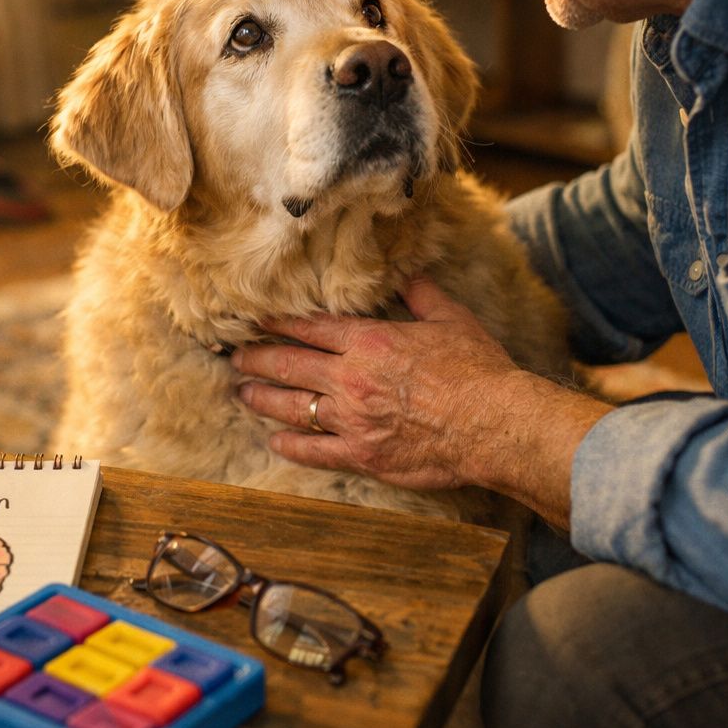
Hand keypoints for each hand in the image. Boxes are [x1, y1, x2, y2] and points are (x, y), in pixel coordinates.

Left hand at [230, 275, 608, 525]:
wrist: (493, 423)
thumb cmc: (477, 370)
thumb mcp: (451, 319)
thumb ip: (421, 295)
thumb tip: (408, 273)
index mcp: (370, 341)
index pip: (310, 328)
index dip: (278, 323)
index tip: (255, 320)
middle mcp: (351, 378)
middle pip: (290, 365)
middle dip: (257, 359)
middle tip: (235, 357)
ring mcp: (352, 419)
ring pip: (292, 407)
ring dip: (262, 399)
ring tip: (242, 393)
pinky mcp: (362, 454)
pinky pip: (314, 451)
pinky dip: (291, 445)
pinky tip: (275, 441)